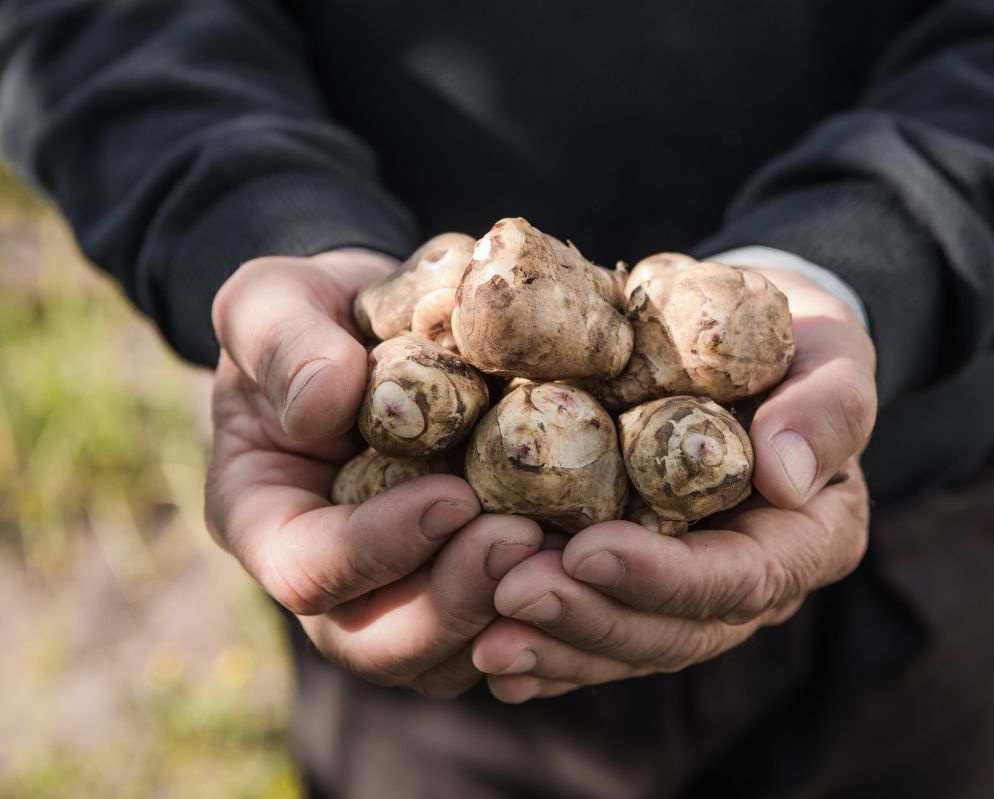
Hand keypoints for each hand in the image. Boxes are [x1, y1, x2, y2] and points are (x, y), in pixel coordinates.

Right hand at [205, 250, 541, 697]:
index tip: (451, 497)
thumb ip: (284, 346)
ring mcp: (398, 595)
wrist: (379, 326)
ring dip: (508, 615)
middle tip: (522, 537)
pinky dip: (549, 608)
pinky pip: (504, 632)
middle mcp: (331, 580)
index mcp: (266, 520)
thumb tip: (324, 405)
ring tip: (565, 551)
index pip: (307, 570)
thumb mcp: (276, 303)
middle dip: (454, 602)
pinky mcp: (464, 587)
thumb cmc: (314, 313)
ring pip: (447, 657)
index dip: (377, 549)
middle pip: (378, 644)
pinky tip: (594, 557)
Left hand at [472, 270, 875, 700]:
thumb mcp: (833, 358)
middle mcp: (749, 583)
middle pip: (673, 632)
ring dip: (553, 645)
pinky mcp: (641, 582)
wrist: (756, 345)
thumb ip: (826, 412)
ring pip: (625, 643)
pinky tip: (479, 650)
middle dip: (589, 621)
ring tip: (481, 640)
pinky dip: (542, 646)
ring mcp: (691, 592)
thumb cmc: (802, 346)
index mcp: (807, 541)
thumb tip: (784, 477)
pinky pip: (593, 625)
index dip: (663, 578)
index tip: (588, 549)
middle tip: (509, 594)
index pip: (740, 580)